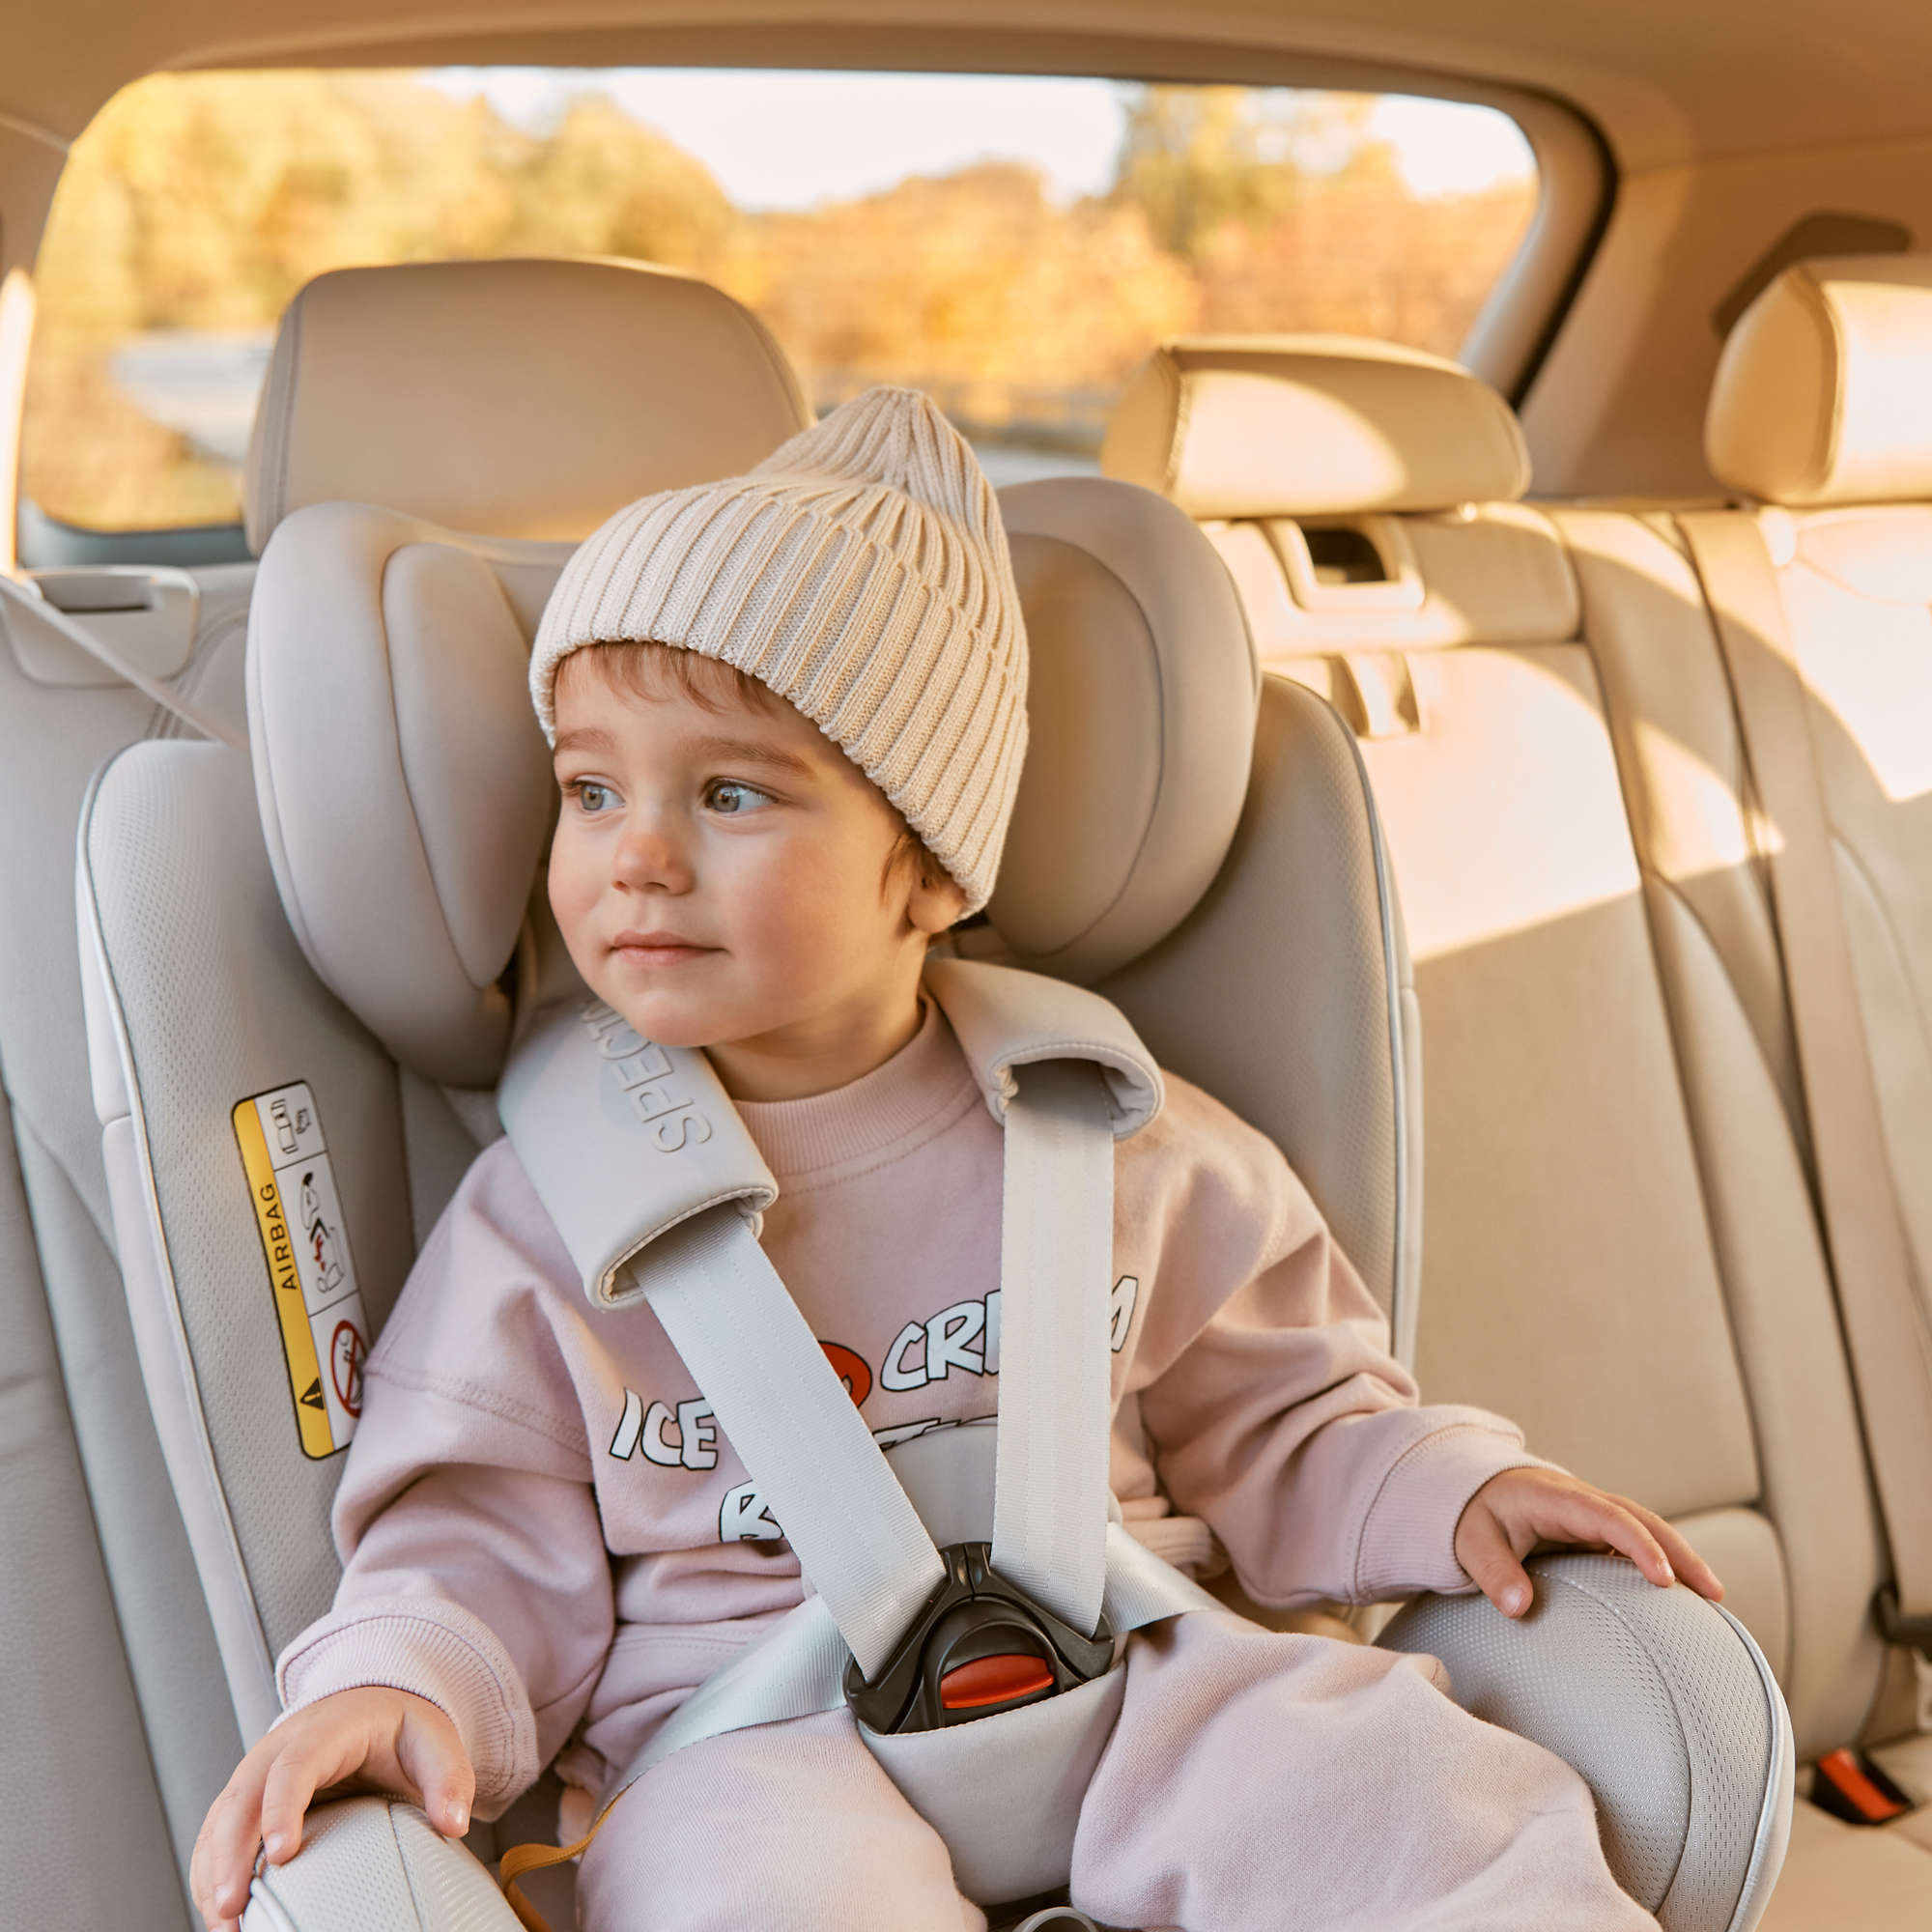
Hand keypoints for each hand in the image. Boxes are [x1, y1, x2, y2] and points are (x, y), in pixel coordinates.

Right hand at [190, 1685, 473, 1931]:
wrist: (372, 1704)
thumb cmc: (399, 1727)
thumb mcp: (434, 1741)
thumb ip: (449, 1778)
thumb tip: (456, 1823)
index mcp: (325, 1730)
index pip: (294, 1765)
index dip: (282, 1808)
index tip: (280, 1855)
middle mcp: (278, 1750)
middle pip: (241, 1799)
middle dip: (230, 1855)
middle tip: (233, 1908)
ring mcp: (256, 1775)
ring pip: (219, 1822)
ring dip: (212, 1874)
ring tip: (225, 1926)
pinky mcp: (246, 1801)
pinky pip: (216, 1838)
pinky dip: (210, 1875)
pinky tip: (223, 1915)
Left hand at [1453, 1467, 1723, 1619]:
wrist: (1473, 1491)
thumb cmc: (1474, 1516)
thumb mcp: (1471, 1541)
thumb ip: (1493, 1571)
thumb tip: (1518, 1606)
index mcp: (1557, 1498)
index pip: (1609, 1517)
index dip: (1638, 1546)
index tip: (1664, 1580)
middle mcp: (1583, 1502)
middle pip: (1642, 1520)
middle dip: (1680, 1553)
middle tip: (1713, 1593)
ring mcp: (1593, 1515)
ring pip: (1647, 1530)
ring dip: (1681, 1558)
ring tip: (1714, 1598)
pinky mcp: (1596, 1531)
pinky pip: (1635, 1543)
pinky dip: (1663, 1563)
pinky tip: (1683, 1596)